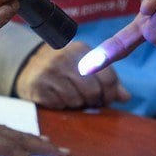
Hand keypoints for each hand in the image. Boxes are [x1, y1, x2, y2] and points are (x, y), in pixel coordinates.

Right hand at [14, 40, 130, 108]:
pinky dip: (62, 106)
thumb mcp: (85, 65)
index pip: (107, 76)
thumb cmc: (66, 67)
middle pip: (92, 91)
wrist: (29, 65)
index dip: (111, 93)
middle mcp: (64, 58)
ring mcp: (49, 72)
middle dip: (94, 101)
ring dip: (77, 104)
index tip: (108, 100)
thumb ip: (107, 79)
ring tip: (71, 96)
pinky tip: (58, 97)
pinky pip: (60, 105)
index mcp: (81, 50)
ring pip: (76, 101)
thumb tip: (126, 97)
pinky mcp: (38, 86)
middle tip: (89, 101)